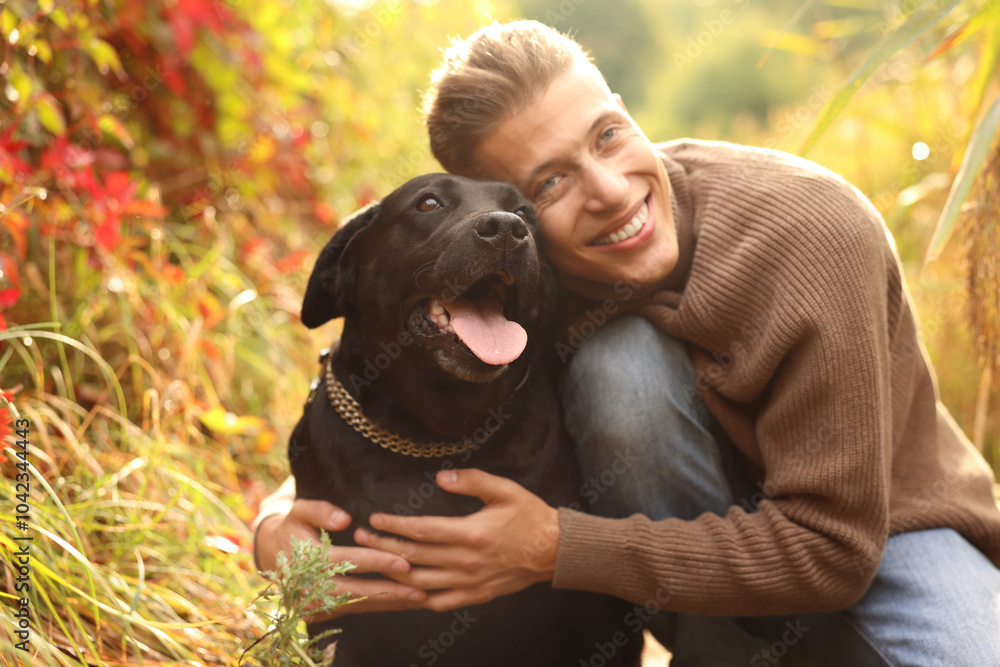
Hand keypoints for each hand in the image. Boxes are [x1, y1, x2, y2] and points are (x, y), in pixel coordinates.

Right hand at [254, 498, 426, 620]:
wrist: (270, 555)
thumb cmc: (293, 527)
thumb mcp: (300, 510)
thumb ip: (321, 511)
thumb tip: (345, 518)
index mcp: (310, 559)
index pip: (350, 562)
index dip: (378, 563)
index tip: (404, 563)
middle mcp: (312, 587)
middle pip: (358, 591)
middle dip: (391, 591)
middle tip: (420, 590)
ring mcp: (314, 604)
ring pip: (358, 605)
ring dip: (389, 603)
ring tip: (419, 599)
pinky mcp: (319, 613)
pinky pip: (353, 611)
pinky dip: (377, 608)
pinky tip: (401, 604)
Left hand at [354, 469, 559, 611]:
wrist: (554, 550)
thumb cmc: (529, 516)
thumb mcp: (505, 489)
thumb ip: (472, 481)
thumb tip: (440, 477)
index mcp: (471, 533)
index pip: (421, 530)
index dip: (393, 526)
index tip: (374, 519)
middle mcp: (467, 561)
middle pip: (414, 557)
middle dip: (383, 547)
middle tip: (360, 538)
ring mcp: (470, 582)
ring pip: (421, 583)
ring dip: (393, 573)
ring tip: (373, 562)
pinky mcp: (476, 595)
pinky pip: (441, 602)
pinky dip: (419, 600)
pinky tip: (404, 591)